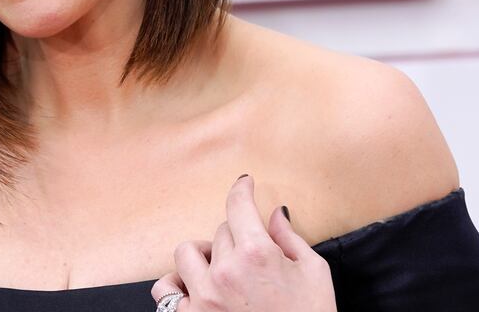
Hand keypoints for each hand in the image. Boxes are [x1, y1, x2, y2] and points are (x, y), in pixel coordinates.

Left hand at [150, 174, 336, 310]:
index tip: (243, 183)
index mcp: (257, 254)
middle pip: (221, 232)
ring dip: (204, 255)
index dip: (241, 190)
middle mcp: (225, 271)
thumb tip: (275, 213)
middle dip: (238, 238)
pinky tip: (194, 286)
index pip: (238, 206)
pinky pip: (165, 288)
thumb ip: (290, 238)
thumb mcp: (313, 273)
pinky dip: (177, 282)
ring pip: (188, 252)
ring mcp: (204, 296)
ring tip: (220, 268)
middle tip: (254, 258)